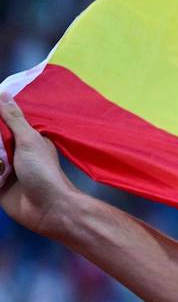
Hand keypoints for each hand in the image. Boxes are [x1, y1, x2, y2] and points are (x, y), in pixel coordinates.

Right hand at [0, 91, 83, 238]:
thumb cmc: (44, 172)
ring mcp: (5, 169)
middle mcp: (14, 152)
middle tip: (3, 153)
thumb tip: (2, 93)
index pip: (2, 122)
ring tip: (5, 165)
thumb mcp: (29, 140)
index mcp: (25, 139)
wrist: (49, 209)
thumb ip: (13, 119)